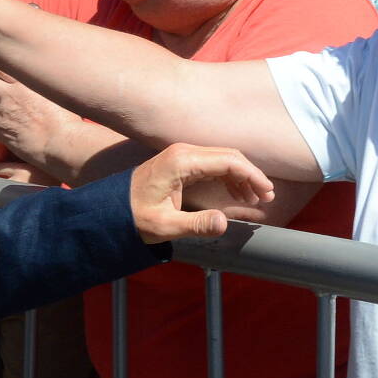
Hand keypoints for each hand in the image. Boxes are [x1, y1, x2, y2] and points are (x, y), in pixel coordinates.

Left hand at [0, 72, 86, 180]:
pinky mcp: (2, 133)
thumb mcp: (58, 92)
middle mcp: (11, 96)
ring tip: (3, 115)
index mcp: (24, 82)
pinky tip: (8, 133)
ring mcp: (4, 115)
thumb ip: (44, 84)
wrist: (63, 143)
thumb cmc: (68, 118)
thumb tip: (45, 80)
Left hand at [129, 142, 273, 242]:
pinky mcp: (181, 162)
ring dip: (241, 176)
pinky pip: (212, 164)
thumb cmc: (133, 216)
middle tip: (267, 196)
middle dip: (251, 174)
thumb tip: (224, 223)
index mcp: (182, 161)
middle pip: (229, 156)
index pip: (228, 161)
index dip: (252, 175)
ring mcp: (182, 155)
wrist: (109, 208)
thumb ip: (196, 225)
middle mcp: (184, 152)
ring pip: (223, 159)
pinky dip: (228, 176)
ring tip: (255, 198)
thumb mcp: (164, 225)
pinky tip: (237, 193)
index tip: (267, 193)